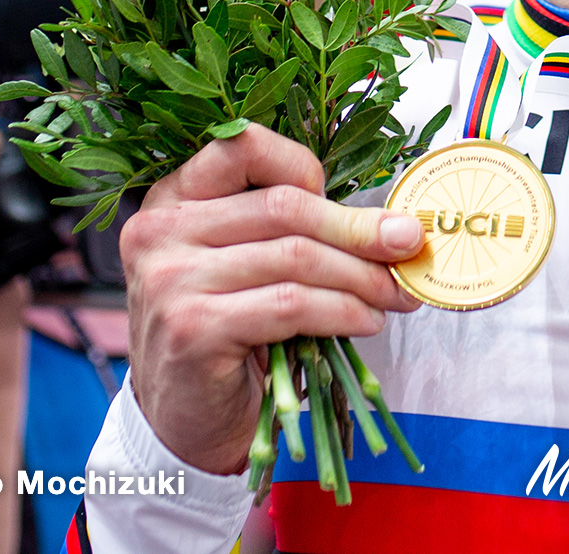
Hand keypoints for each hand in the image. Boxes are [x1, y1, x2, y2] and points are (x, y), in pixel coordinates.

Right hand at [119, 124, 424, 474]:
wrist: (183, 419)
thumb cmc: (228, 333)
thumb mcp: (253, 266)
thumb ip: (299, 231)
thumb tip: (394, 226)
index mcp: (174, 199)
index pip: (244, 148)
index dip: (309, 168)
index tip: (354, 204)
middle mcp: (160, 230)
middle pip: (285, 207)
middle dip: (360, 229)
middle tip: (408, 247)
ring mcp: (170, 279)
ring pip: (296, 257)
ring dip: (361, 277)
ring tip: (393, 295)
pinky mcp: (192, 327)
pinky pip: (291, 305)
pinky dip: (342, 311)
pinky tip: (365, 321)